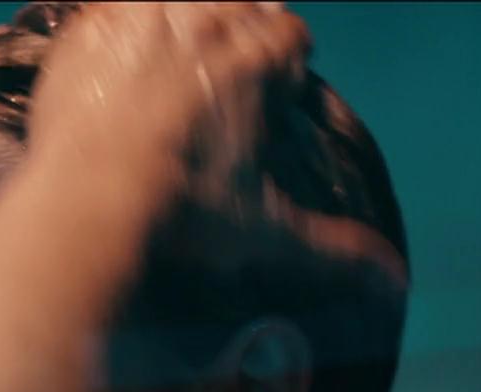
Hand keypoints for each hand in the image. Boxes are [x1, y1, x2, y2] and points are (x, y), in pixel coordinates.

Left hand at [30, 3, 311, 223]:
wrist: (88, 201)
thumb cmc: (181, 213)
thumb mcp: (265, 231)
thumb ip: (333, 246)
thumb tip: (392, 276)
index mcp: (257, 60)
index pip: (290, 34)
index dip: (282, 65)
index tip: (269, 95)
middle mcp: (207, 23)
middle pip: (240, 5)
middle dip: (236, 36)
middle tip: (214, 82)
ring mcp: (147, 17)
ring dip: (183, 22)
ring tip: (167, 67)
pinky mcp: (92, 27)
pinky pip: (117, 5)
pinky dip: (122, 25)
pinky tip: (117, 63)